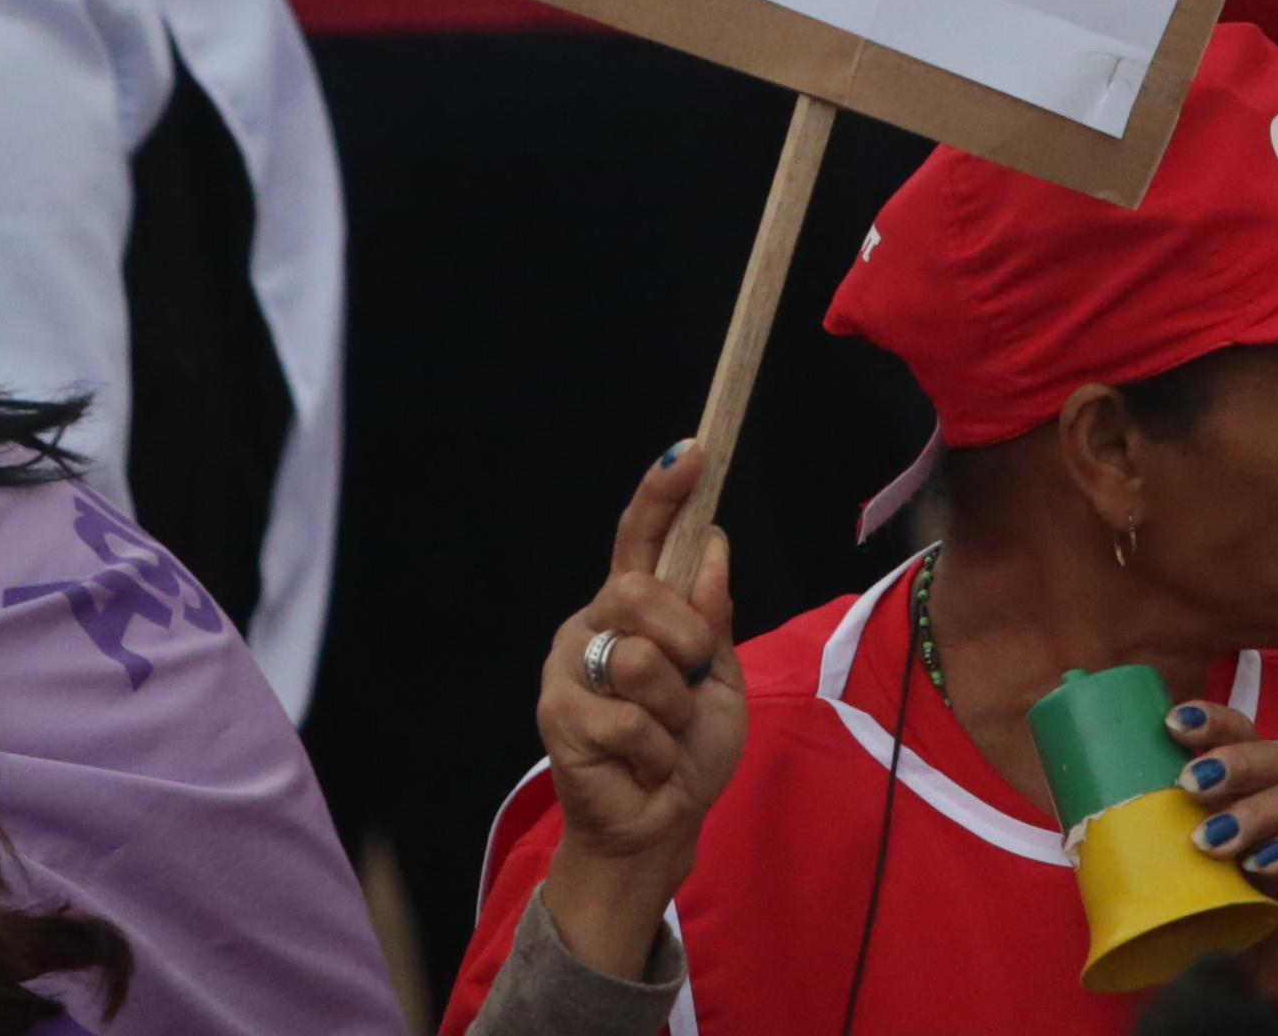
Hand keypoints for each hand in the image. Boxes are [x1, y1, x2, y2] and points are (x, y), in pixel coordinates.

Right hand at [538, 448, 747, 975]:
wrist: (659, 827)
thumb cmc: (688, 750)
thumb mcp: (719, 678)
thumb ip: (712, 617)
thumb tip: (713, 545)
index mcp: (633, 608)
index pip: (641, 538)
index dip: (663, 492)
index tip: (692, 450)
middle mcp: (592, 624)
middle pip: (638, 590)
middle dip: (686, 636)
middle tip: (693, 678)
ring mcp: (568, 668)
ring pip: (640, 660)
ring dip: (676, 710)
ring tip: (665, 737)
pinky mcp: (558, 716)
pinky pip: (629, 719)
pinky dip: (658, 751)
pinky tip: (646, 766)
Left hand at [1167, 701, 1277, 1029]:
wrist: (1276, 982)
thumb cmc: (1225, 919)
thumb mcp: (1184, 879)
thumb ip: (1154, 851)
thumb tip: (1085, 841)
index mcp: (1245, 790)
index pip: (1236, 736)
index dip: (1211, 720)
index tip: (1173, 723)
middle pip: (1269, 754)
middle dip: (1230, 760)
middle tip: (1190, 782)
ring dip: (1251, 811)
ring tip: (1212, 840)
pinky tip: (1263, 864)